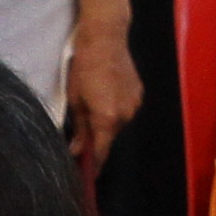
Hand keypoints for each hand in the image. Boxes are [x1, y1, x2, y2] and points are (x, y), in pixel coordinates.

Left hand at [64, 12, 139, 185]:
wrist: (105, 39)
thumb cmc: (84, 68)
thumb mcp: (76, 100)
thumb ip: (80, 129)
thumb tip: (77, 150)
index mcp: (107, 119)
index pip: (101, 152)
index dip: (94, 166)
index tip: (87, 176)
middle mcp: (125, 115)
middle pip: (110, 137)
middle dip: (97, 138)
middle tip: (82, 130)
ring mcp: (135, 104)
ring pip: (118, 123)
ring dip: (107, 121)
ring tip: (93, 101)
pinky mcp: (139, 93)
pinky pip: (125, 109)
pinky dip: (115, 107)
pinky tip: (106, 92)